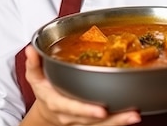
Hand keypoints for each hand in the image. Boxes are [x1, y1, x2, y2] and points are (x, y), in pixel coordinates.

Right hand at [22, 45, 140, 125]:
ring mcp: (82, 121)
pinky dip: (119, 121)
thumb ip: (34, 63)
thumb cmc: (45, 91)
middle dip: (113, 119)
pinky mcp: (92, 122)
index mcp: (57, 103)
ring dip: (120, 120)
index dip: (86, 110)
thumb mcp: (35, 77)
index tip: (101, 110)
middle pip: (93, 121)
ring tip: (135, 115)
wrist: (47, 112)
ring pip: (103, 125)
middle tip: (131, 114)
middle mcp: (71, 116)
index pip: (72, 108)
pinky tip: (132, 115)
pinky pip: (107, 124)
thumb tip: (31, 49)